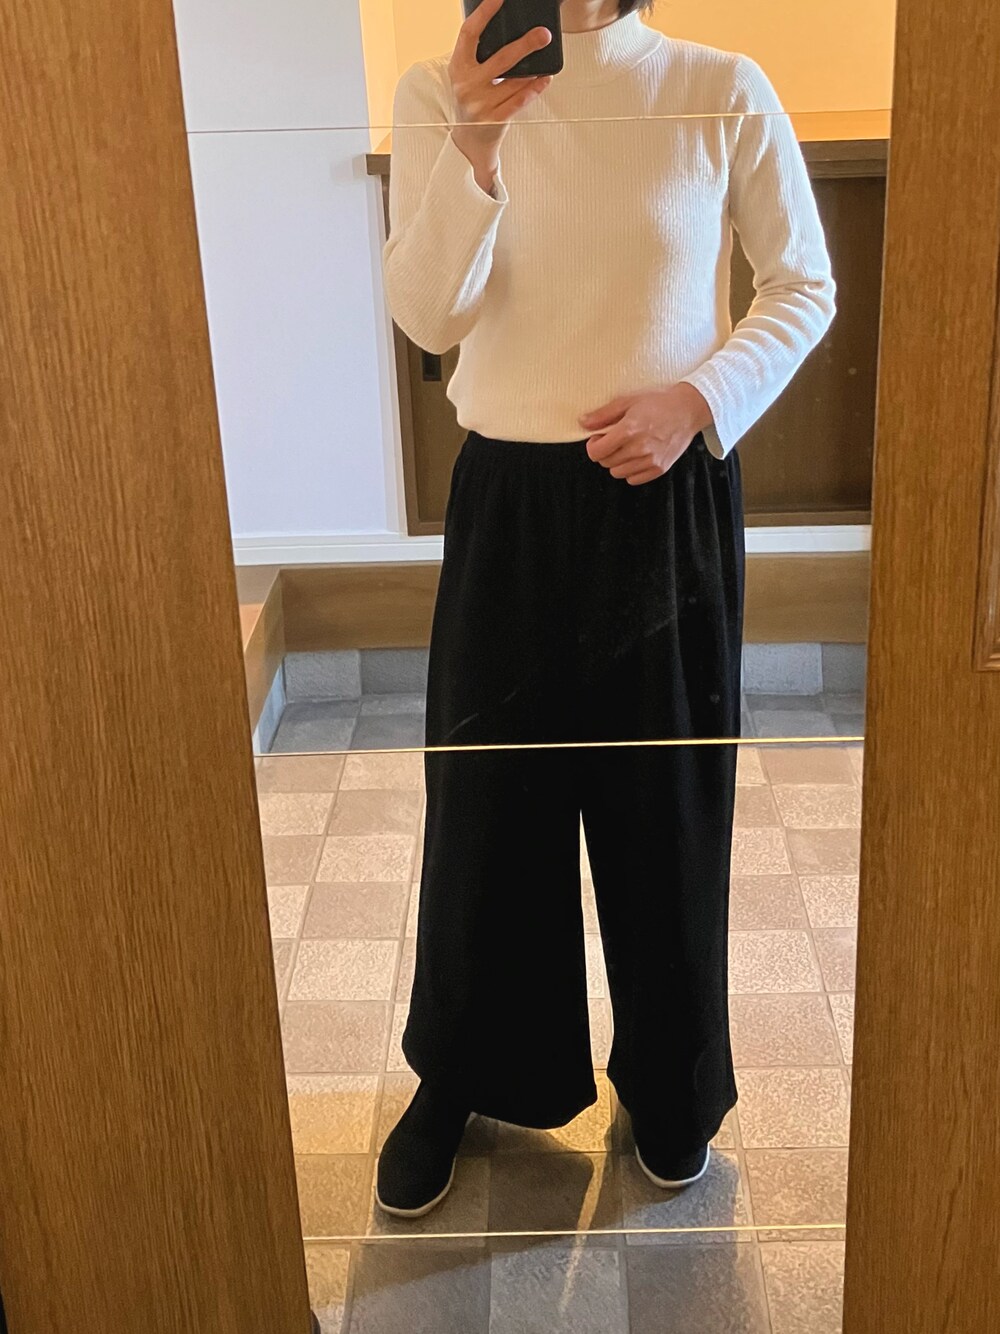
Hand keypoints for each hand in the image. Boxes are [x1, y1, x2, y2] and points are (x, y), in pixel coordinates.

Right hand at [450, 0, 553, 192]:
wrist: (469, 139)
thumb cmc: (472, 98)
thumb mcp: (467, 73)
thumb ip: (480, 53)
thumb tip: (509, 29)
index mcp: (458, 67)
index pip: (469, 34)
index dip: (483, 13)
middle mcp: (467, 85)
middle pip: (500, 59)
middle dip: (525, 45)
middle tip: (543, 34)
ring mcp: (481, 105)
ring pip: (514, 81)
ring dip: (533, 67)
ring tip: (546, 53)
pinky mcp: (494, 120)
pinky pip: (519, 100)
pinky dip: (534, 88)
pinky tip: (544, 78)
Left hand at [580, 385, 714, 485]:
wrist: (688, 410)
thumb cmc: (658, 402)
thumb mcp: (628, 401)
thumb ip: (603, 415)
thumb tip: (583, 423)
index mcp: (628, 430)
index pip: (596, 452)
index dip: (593, 446)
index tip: (598, 439)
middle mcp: (639, 448)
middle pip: (606, 463)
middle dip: (605, 452)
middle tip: (614, 440)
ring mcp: (650, 460)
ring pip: (618, 473)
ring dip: (617, 462)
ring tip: (627, 447)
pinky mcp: (659, 468)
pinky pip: (633, 479)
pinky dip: (630, 470)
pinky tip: (637, 456)